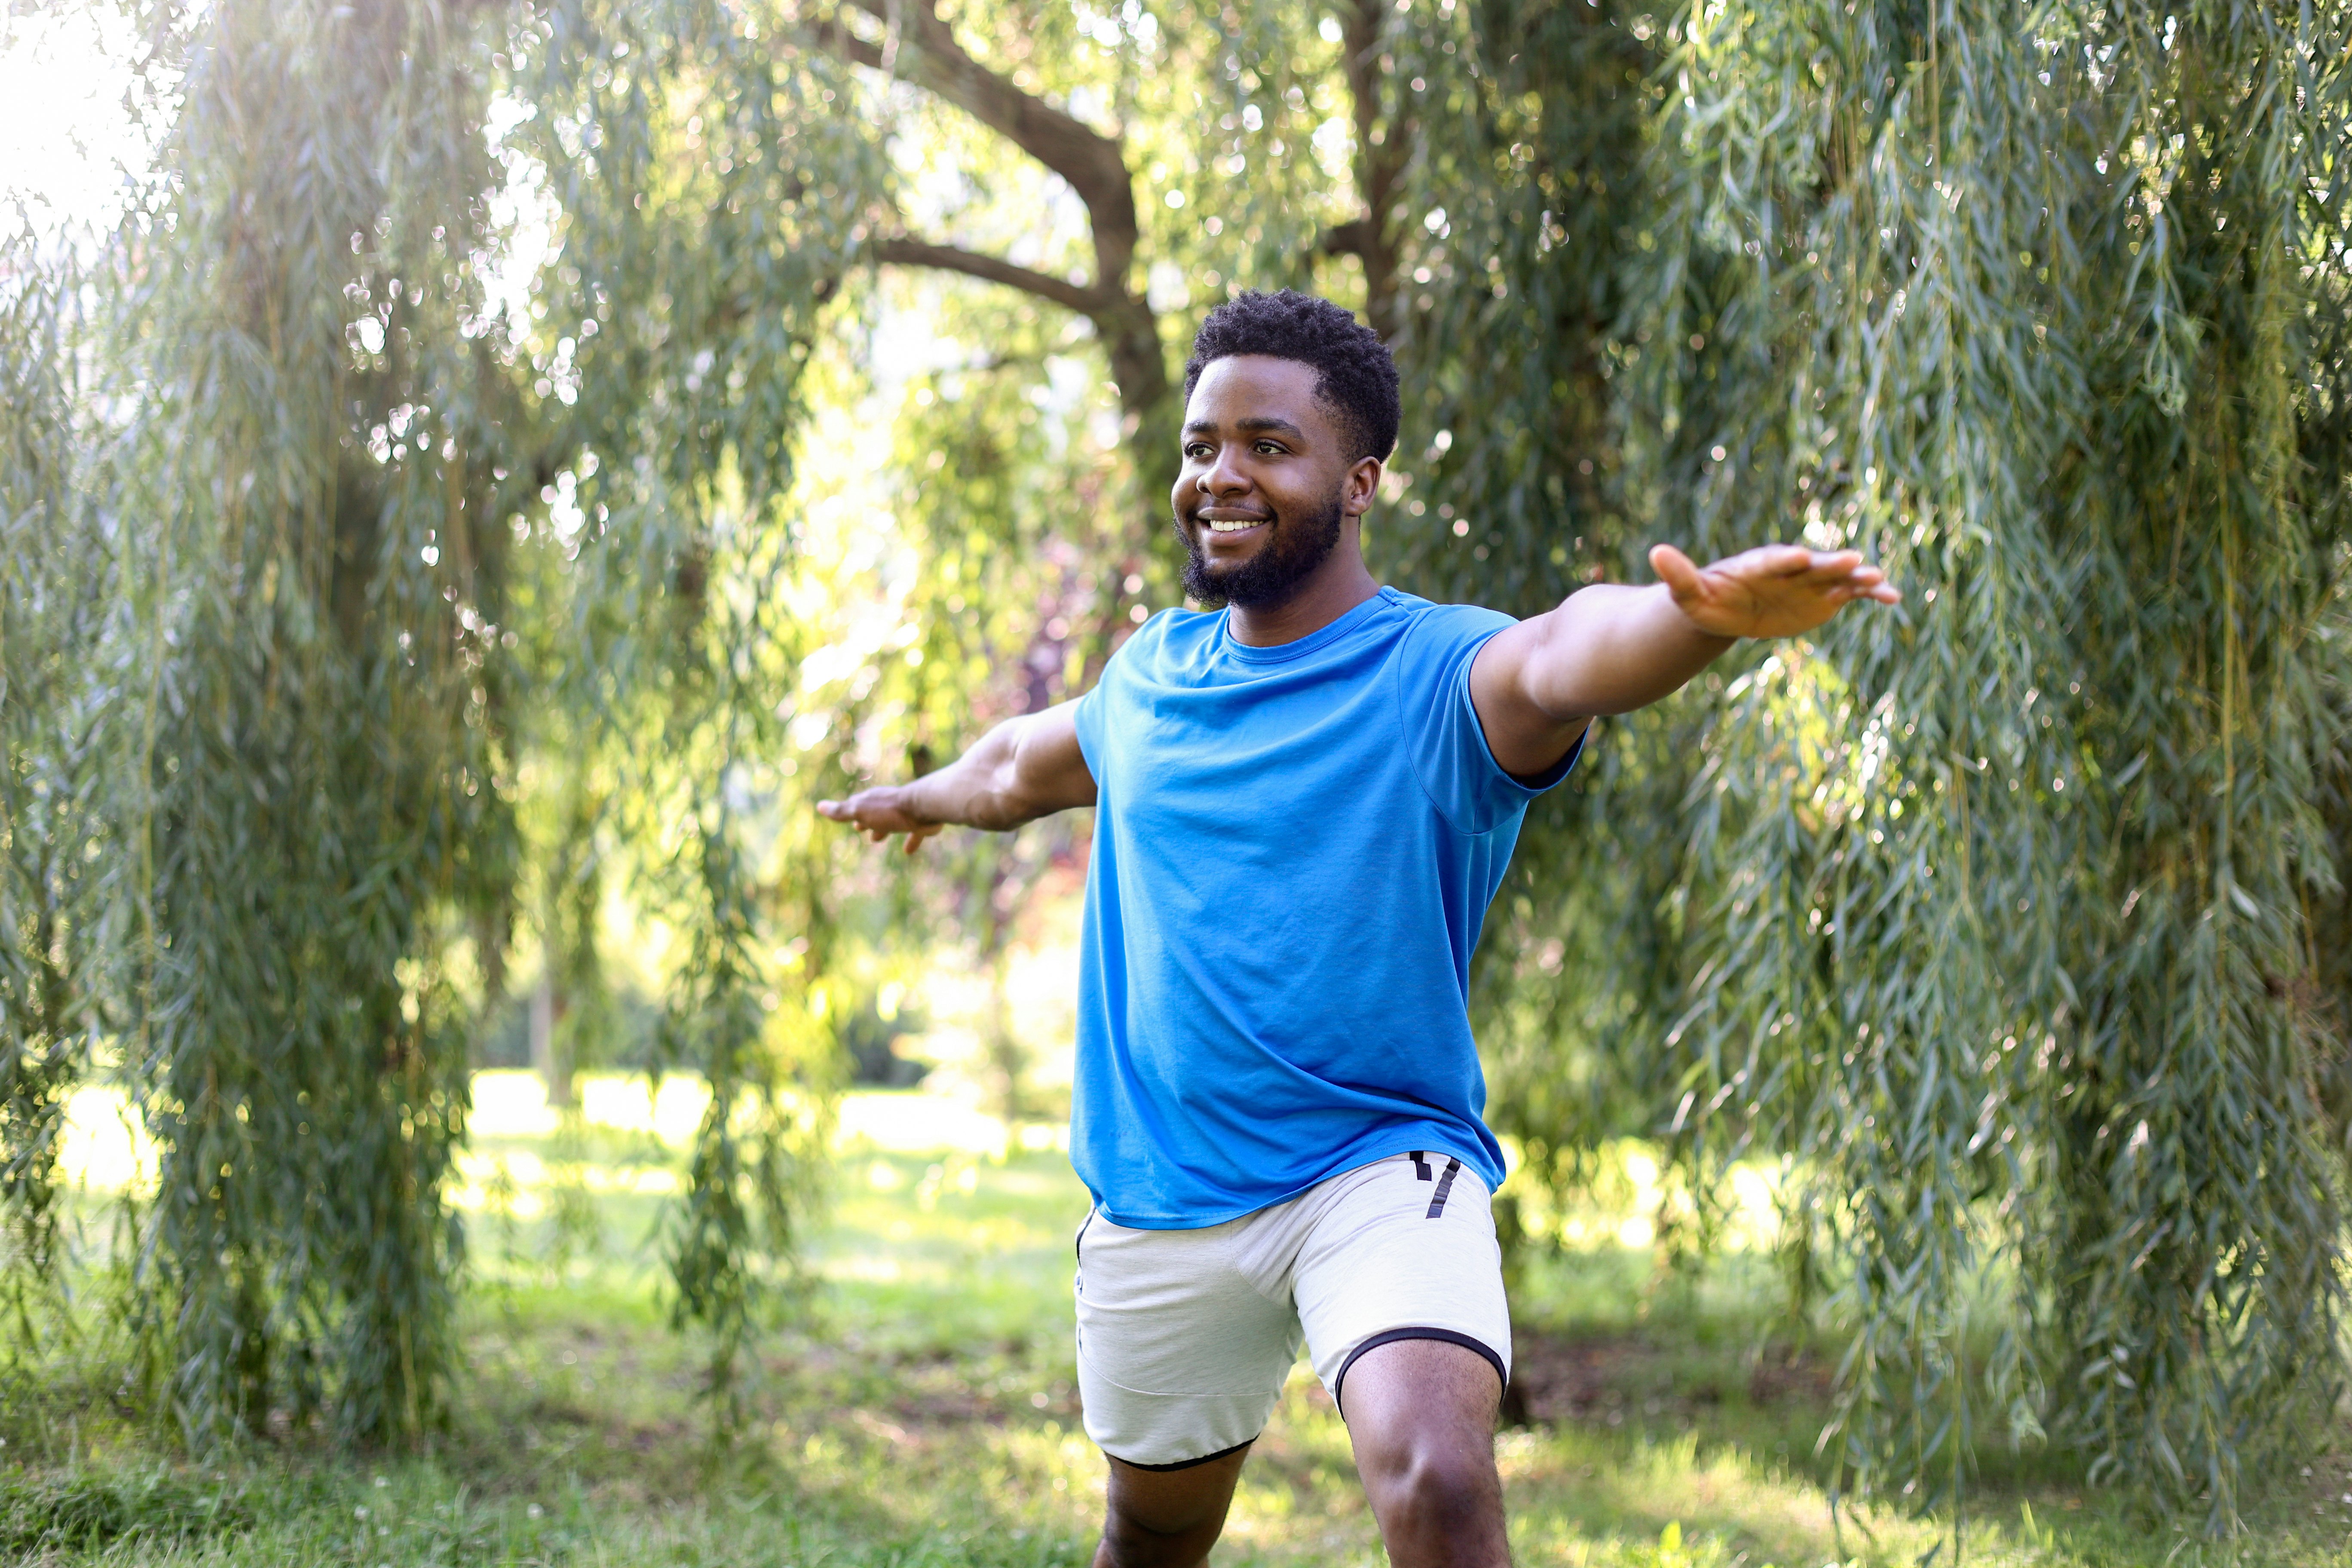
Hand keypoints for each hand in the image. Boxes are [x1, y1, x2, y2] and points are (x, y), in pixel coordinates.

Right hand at [816, 788, 942, 854]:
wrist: (926, 807)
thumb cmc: (890, 810)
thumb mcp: (860, 811)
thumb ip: (842, 811)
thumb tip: (819, 806)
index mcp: (873, 800)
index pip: (859, 805)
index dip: (852, 812)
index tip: (849, 820)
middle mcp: (889, 804)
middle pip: (875, 812)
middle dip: (867, 820)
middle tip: (861, 829)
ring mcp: (907, 812)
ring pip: (893, 821)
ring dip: (884, 829)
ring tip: (878, 839)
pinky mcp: (923, 821)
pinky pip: (915, 832)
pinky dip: (910, 840)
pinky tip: (908, 851)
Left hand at [1649, 542, 1900, 639]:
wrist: (1727, 609)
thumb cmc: (1706, 599)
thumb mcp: (1688, 593)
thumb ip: (1678, 575)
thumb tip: (1654, 552)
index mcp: (1757, 565)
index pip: (1772, 561)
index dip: (1785, 560)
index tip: (1799, 558)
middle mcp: (1788, 569)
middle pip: (1811, 565)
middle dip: (1831, 563)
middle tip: (1854, 561)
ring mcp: (1809, 582)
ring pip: (1837, 577)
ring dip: (1857, 578)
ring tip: (1880, 580)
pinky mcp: (1824, 597)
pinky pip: (1851, 593)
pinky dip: (1871, 594)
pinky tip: (1894, 598)